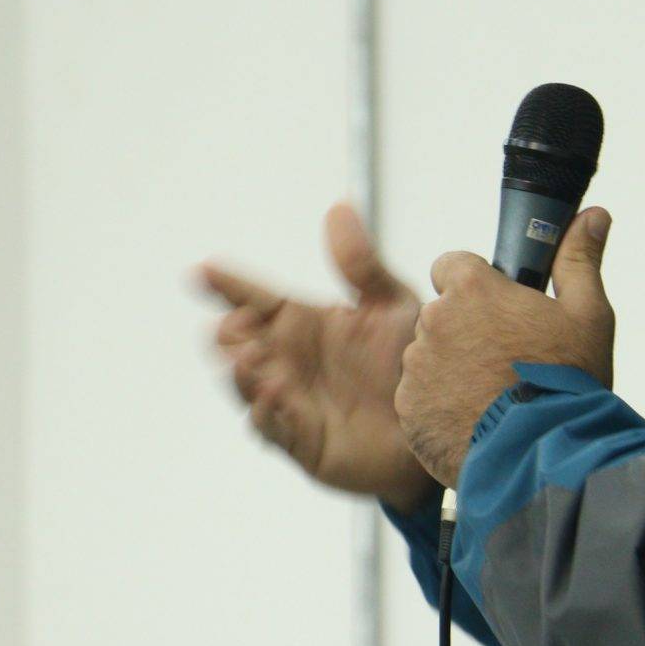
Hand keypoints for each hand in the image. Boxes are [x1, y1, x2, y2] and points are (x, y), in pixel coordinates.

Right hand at [194, 203, 437, 511]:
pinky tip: (274, 393)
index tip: (202, 270)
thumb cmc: (413, 361)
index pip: (254, 297)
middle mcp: (287, 359)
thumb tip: (339, 205)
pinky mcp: (300, 439)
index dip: (227, 284)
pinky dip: (265, 411)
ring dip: (240, 371)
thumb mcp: (392, 303)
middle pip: (237, 341)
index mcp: (302, 322)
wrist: (442, 419)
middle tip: (238, 324)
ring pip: (244, 384)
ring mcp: (289, 399)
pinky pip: (270, 426)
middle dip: (228, 332)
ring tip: (249, 357)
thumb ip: (361, 263)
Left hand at [396, 208, 614, 488]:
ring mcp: (417, 366)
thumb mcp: (588, 315)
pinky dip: (441, 407)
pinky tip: (475, 421)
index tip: (496, 309)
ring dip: (452, 369)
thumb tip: (594, 216)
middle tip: (506, 361)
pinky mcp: (408, 408)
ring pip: (428, 356)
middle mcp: (434, 320)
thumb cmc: (567, 384)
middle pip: (442, 314)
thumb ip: (580, 260)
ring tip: (494, 398)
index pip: (452, 266)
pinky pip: (419, 397)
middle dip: (466, 331)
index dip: (475, 286)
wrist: (542, 456)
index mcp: (472, 289)